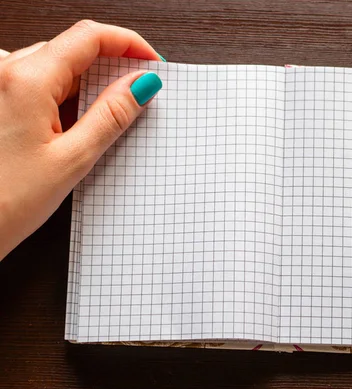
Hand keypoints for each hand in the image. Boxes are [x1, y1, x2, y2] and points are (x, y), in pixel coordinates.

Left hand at [0, 20, 162, 259]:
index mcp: (25, 80)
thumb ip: (111, 116)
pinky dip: (62, 95)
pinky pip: (35, 82)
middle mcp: (3, 72)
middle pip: (72, 48)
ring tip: (103, 120)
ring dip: (86, 84)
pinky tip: (72, 125)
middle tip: (138, 95)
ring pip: (55, 66)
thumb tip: (140, 85)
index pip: (89, 37)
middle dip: (111, 66)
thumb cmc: (3, 203)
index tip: (151, 62)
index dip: (128, 44)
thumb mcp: (72, 159)